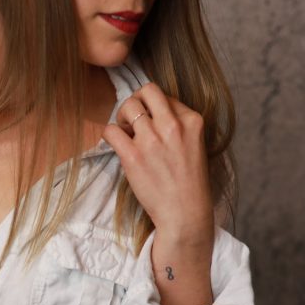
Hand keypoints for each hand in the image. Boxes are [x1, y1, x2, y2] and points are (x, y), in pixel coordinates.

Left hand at [102, 81, 215, 246]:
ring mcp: (152, 139)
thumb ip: (179, 126)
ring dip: (121, 118)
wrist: (185, 213)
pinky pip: (110, 130)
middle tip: (132, 120)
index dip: (154, 108)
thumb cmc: (189, 184)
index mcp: (192, 120)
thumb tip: (154, 114)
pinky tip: (116, 146)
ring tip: (126, 135)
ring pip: (126, 106)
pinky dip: (109, 135)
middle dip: (136, 102)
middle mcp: (172, 125)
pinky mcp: (133, 156)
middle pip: (146, 91)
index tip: (152, 124)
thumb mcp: (195, 145)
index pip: (166, 97)